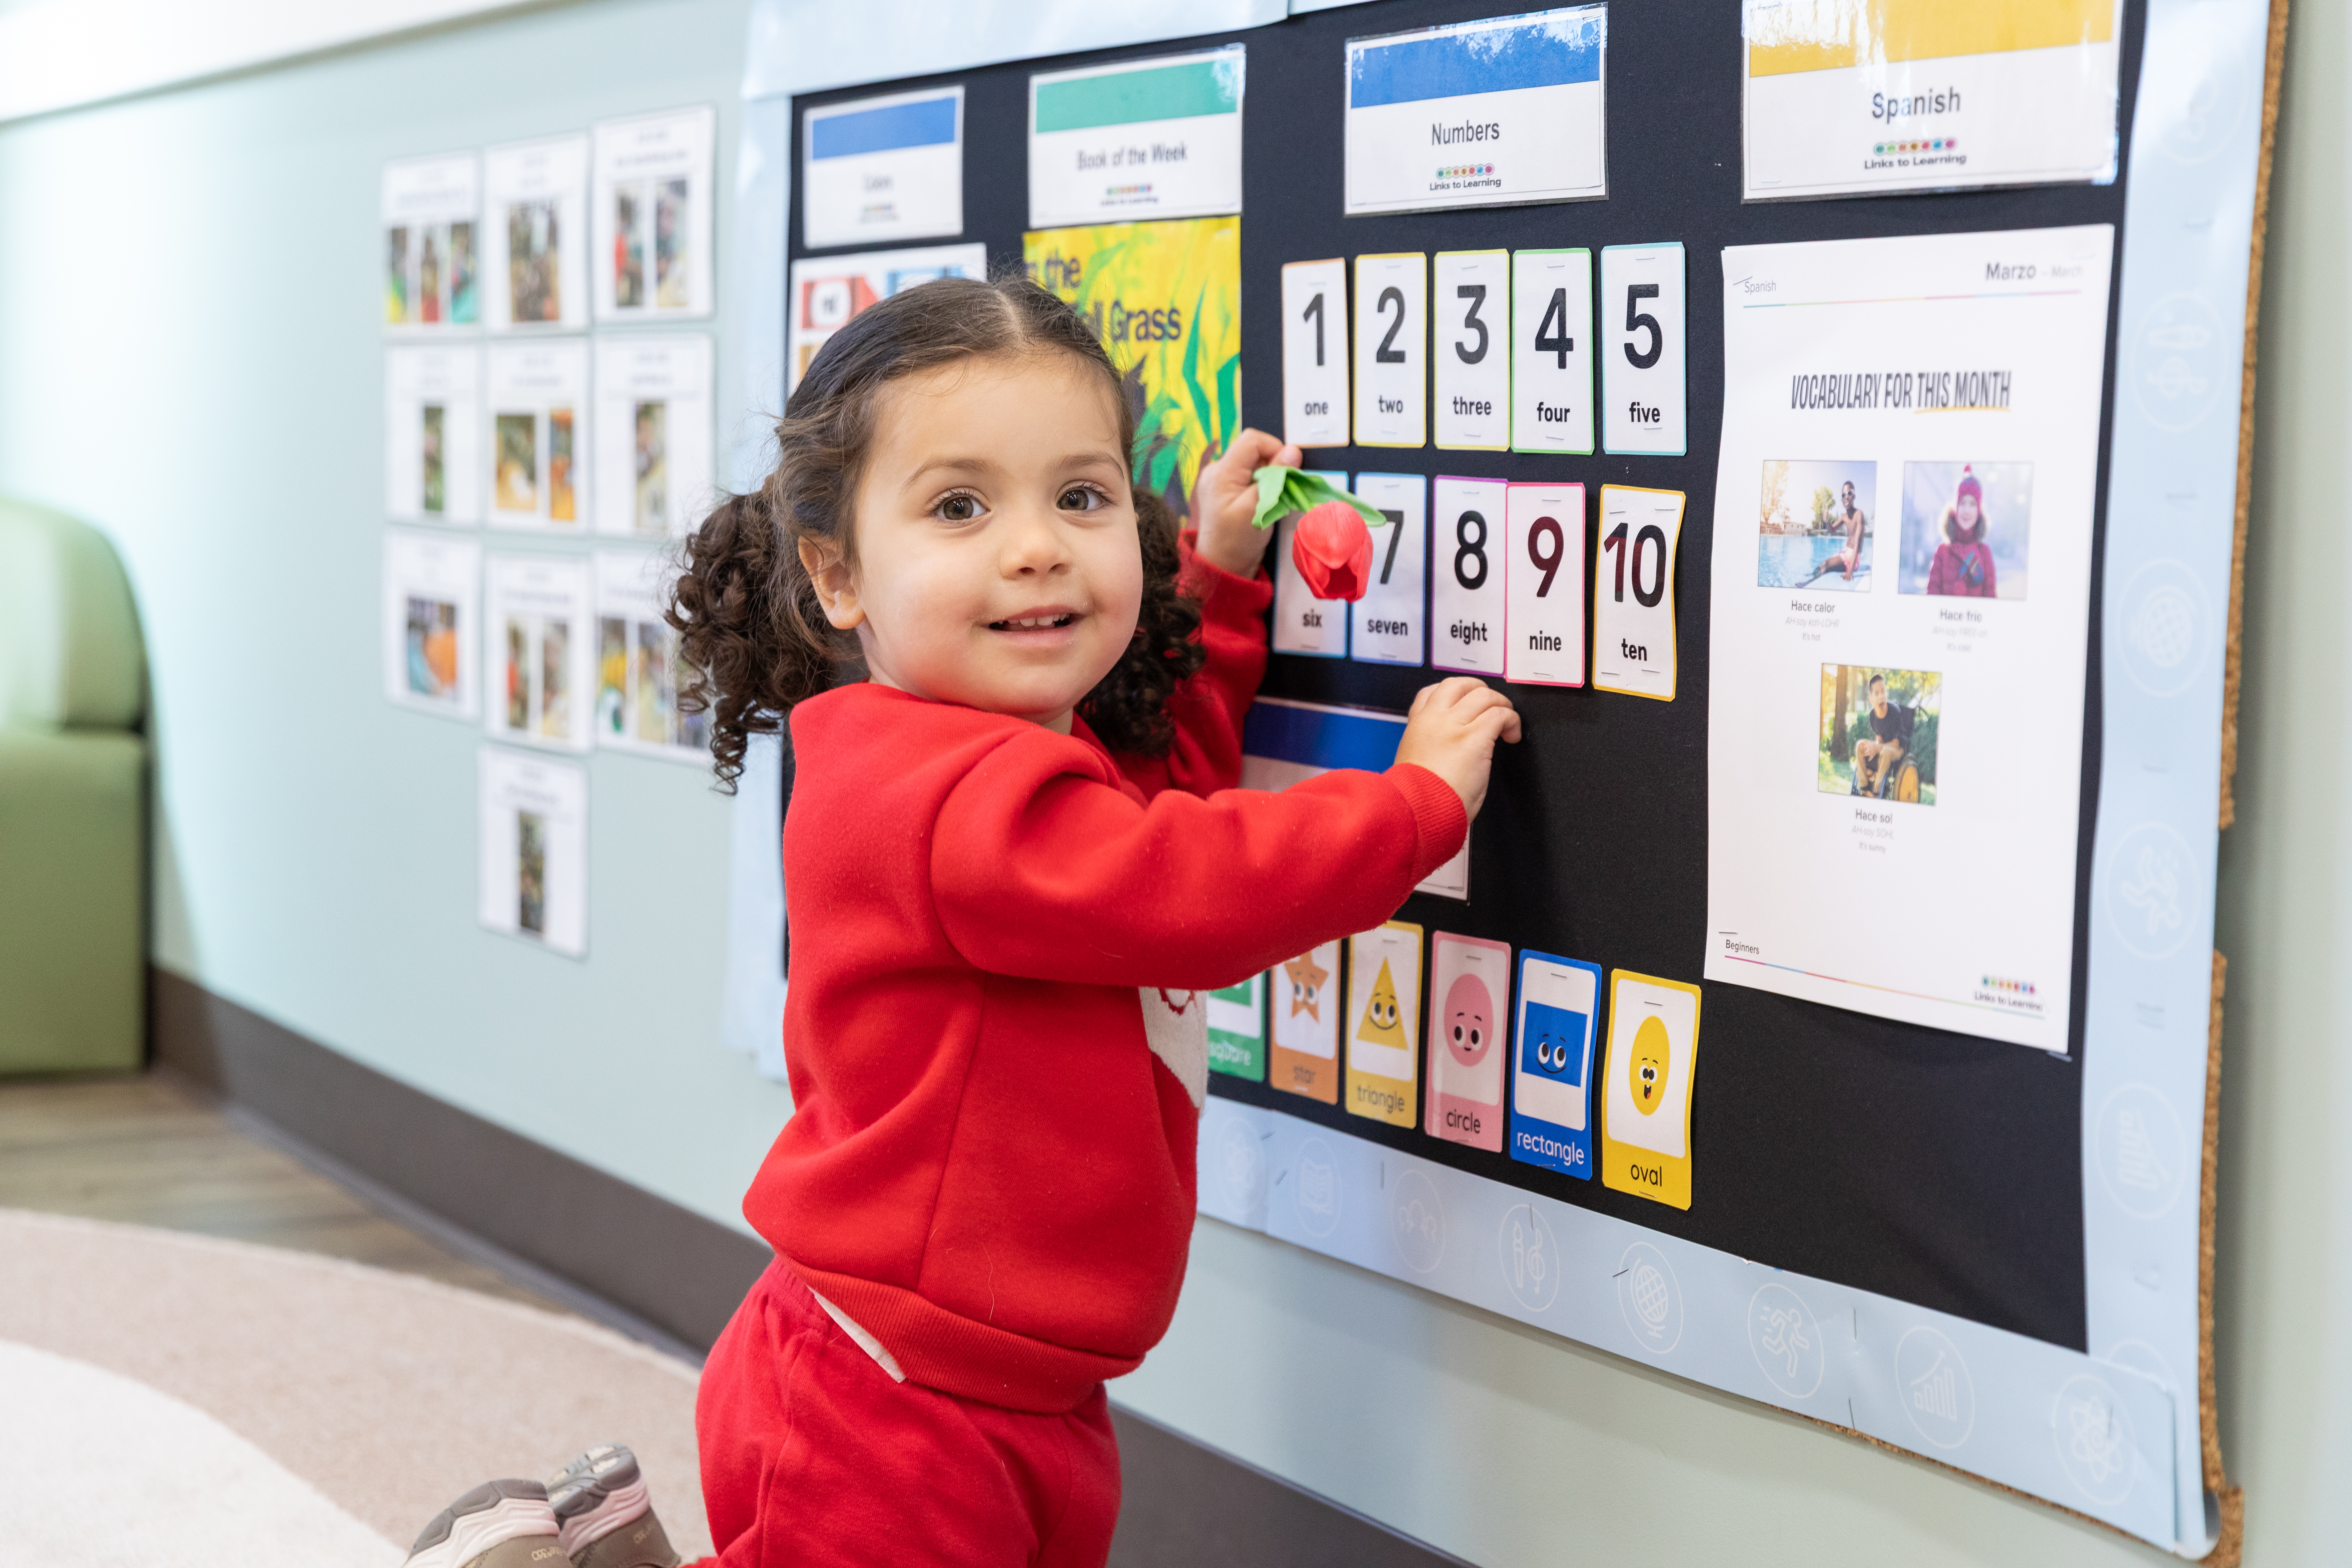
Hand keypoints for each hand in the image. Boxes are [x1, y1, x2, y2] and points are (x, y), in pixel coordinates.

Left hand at [1189, 428, 1301, 578]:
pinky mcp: (1226, 490)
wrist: (1222, 567)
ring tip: (1271, 499)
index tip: (1287, 470)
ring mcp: (1220, 480)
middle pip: (1253, 450)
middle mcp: (1217, 470)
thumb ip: (1275, 478)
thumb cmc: (1237, 542)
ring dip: (1269, 477)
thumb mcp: (1258, 509)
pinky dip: (1262, 485)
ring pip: (1254, 463)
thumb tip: (1293, 451)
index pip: (1252, 440)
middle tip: (1280, 489)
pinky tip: (1264, 502)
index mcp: (1221, 472)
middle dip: (1273, 465)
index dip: (1275, 448)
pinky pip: (1249, 476)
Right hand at [1394, 677, 1521, 820]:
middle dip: (1480, 690)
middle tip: (1492, 706)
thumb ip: (1431, 748)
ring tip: (1507, 722)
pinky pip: (1500, 715)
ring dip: (1501, 704)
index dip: (1453, 694)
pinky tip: (1512, 735)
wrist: (1419, 811)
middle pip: (1459, 684)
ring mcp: (1454, 725)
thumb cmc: (1418, 798)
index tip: (1464, 704)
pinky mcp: (1475, 737)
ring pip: (1484, 695)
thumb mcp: (1415, 764)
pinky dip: (1512, 721)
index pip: (1430, 692)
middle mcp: (1434, 719)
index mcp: (1417, 726)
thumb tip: (1450, 750)